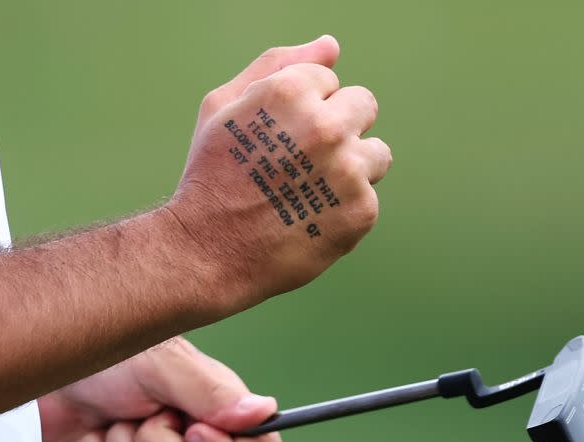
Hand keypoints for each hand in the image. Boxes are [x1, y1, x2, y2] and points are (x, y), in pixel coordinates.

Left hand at [38, 337, 283, 441]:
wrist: (54, 360)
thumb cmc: (114, 353)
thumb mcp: (164, 365)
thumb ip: (211, 392)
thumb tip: (264, 412)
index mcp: (219, 408)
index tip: (196, 434)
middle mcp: (194, 438)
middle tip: (144, 413)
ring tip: (114, 416)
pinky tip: (93, 431)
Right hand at [166, 35, 392, 312]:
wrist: (207, 252)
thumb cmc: (211, 175)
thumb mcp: (223, 106)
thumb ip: (278, 64)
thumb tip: (332, 46)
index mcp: (290, 91)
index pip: (328, 81)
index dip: (300, 110)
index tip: (276, 139)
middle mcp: (326, 126)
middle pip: (363, 106)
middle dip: (338, 128)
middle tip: (299, 164)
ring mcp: (348, 170)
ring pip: (376, 153)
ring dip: (351, 168)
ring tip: (308, 193)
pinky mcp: (361, 211)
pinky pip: (369, 197)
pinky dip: (344, 210)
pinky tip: (310, 221)